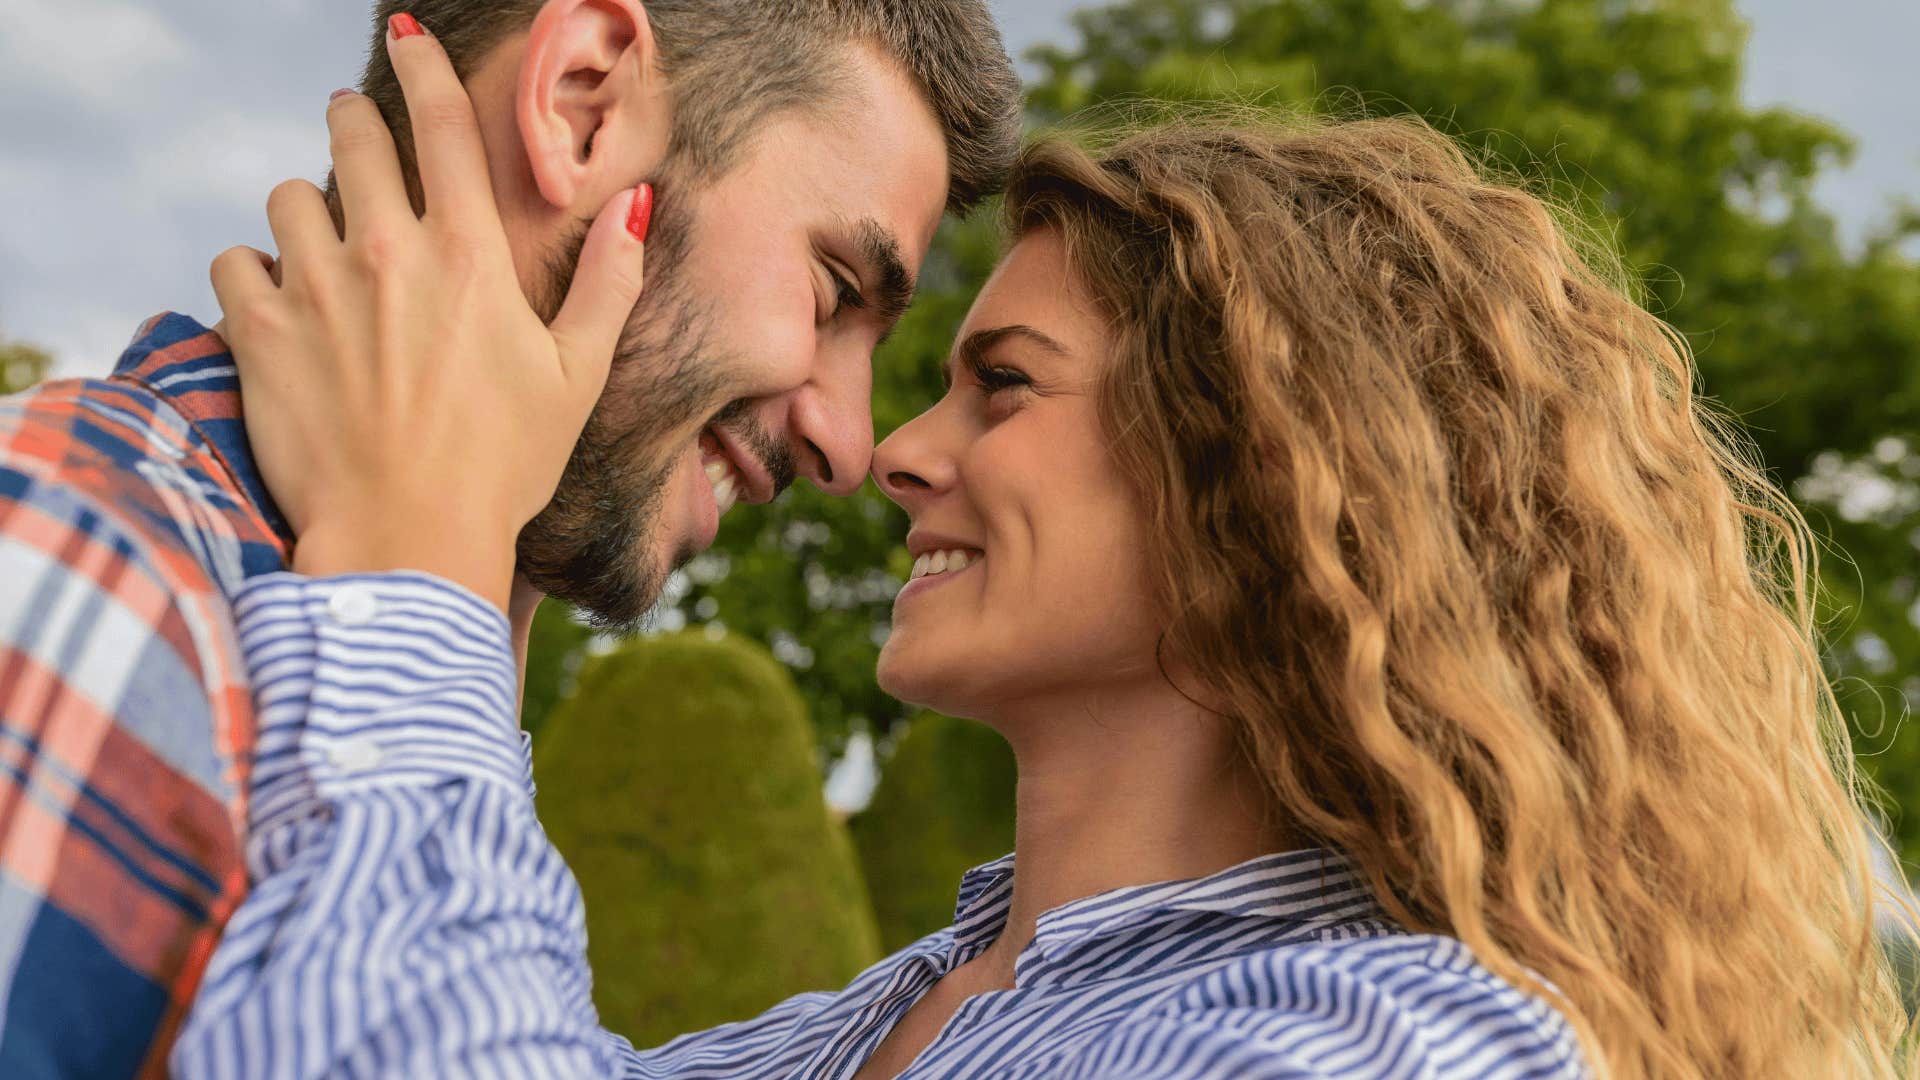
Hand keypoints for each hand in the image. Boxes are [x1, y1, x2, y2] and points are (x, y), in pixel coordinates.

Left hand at [210, 15, 650, 613]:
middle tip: (353, 127)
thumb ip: (609, 283)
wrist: (406, 539)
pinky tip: (276, 301)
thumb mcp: (577, 376)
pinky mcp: (257, 332)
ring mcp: (315, 289)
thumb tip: (639, 207)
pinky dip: (251, 272)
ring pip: (286, 197)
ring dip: (304, 207)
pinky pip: (233, 261)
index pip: (443, 127)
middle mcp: (387, 254)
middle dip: (352, 121)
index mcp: (469, 257)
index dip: (424, 70)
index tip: (407, 39)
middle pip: (353, 139)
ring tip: (319, 239)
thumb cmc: (504, 465)